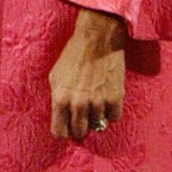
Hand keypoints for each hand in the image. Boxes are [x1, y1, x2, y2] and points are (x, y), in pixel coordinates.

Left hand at [49, 8, 125, 139]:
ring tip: (96, 101)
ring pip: (97, 125)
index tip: (68, 127)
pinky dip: (111, 111)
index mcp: (60, 99)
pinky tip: (107, 100)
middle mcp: (78, 104)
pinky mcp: (116, 97)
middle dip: (80, 126)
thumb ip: (57, 100)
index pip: (60, 133)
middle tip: (82, 117)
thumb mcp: (55, 77)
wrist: (97, 39)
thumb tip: (62, 117)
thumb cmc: (74, 55)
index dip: (64, 131)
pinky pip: (113, 117)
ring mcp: (98, 102)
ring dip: (96, 116)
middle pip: (79, 132)